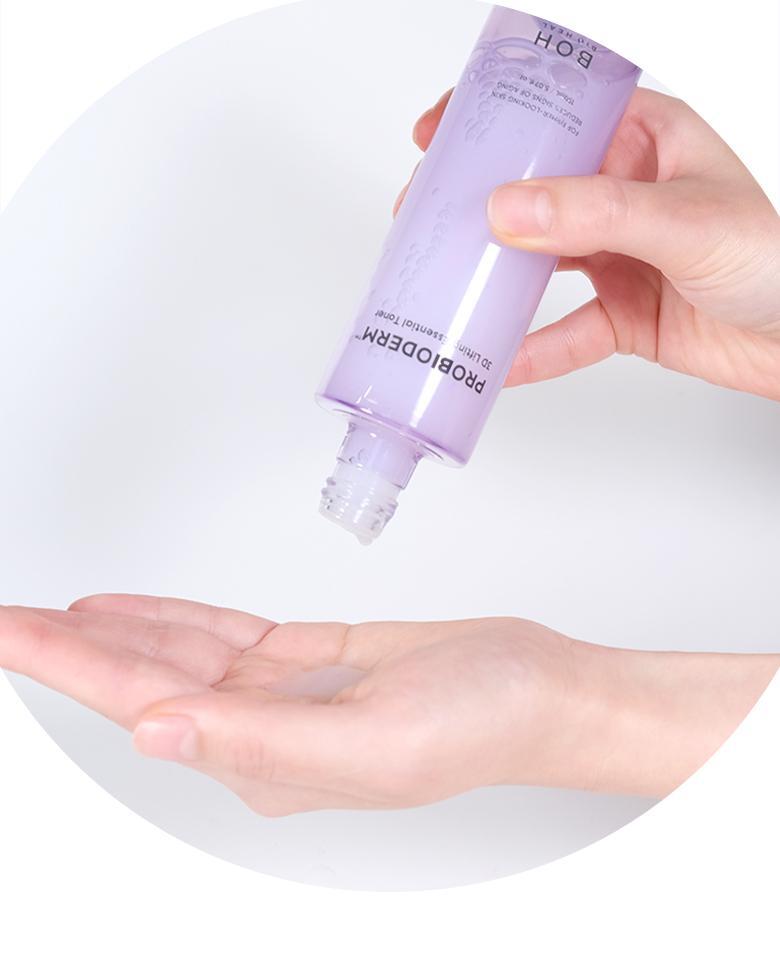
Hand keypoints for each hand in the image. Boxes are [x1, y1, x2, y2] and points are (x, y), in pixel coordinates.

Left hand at [1, 595, 775, 814]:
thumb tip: (158, 731)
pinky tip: (131, 609)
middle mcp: (263, 731)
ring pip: (176, 653)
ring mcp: (285, 694)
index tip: (5, 632)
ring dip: (109, 630)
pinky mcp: (311, 659)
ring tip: (42, 613)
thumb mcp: (375, 745)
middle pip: (142, 678)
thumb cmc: (484, 724)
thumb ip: (261, 743)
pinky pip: (223, 634)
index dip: (64, 665)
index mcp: (266, 761)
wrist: (544, 690)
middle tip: (2, 617)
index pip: (140, 704)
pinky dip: (172, 618)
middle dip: (63, 647)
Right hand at [399, 88, 779, 399]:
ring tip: (442, 281)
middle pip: (535, 188)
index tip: (440, 134)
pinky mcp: (622, 314)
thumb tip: (506, 208)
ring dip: (493, 273)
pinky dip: (531, 350)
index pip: (559, 112)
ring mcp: (620, 256)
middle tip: (422, 214)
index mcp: (647, 141)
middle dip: (475, 201)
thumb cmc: (775, 260)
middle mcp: (626, 194)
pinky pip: (565, 331)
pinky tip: (497, 362)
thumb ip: (596, 214)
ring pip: (539, 260)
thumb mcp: (683, 221)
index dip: (496, 118)